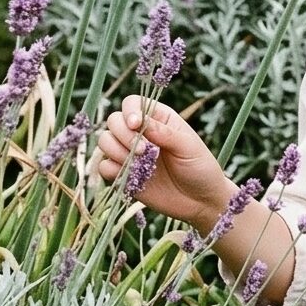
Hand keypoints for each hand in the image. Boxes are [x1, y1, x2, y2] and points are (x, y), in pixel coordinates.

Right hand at [91, 96, 230, 228]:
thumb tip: (139, 121)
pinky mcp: (124, 175)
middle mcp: (140, 133)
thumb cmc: (200, 168)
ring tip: (137, 164)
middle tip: (143, 151)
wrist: (201, 202)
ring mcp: (130, 154)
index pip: (132, 103)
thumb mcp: (188, 147)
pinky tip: (130, 176)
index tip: (135, 125)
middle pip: (113, 120)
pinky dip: (111, 170)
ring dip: (115, 151)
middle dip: (122, 134)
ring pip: (105, 141)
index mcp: (158, 119)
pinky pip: (104, 167)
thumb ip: (164, 133)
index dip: (129, 111)